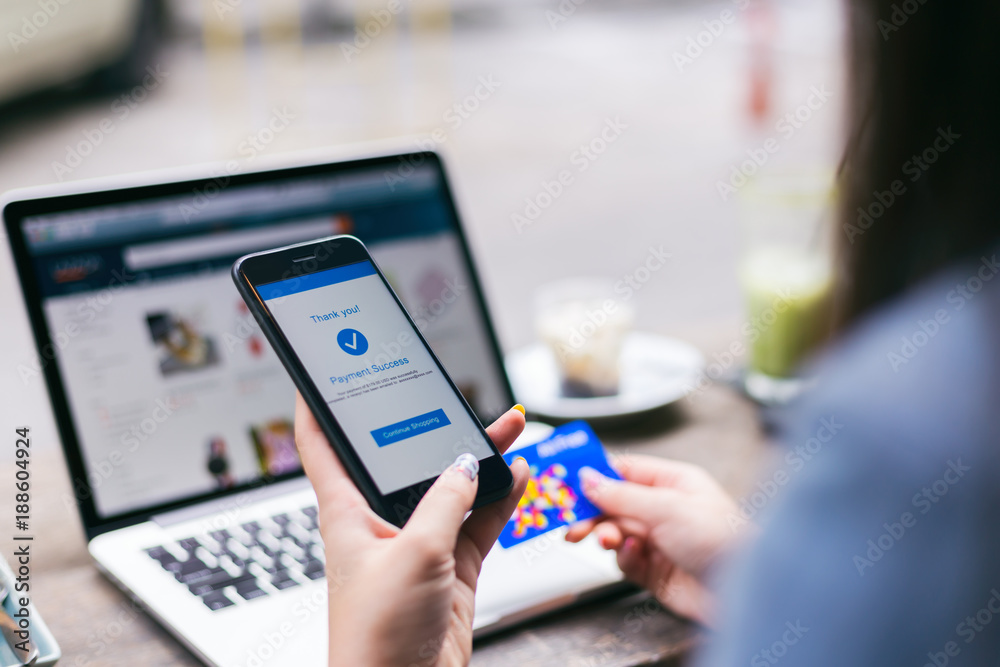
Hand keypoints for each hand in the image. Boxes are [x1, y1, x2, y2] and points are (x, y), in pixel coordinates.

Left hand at [294, 393, 529, 666]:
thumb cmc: (378, 635)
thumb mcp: (414, 553)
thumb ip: (446, 501)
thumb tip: (468, 465)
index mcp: (346, 511)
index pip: (322, 444)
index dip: (319, 404)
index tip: (323, 371)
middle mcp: (380, 521)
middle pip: (406, 460)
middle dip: (433, 427)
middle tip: (460, 398)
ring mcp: (417, 542)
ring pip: (450, 487)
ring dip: (479, 461)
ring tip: (509, 430)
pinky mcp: (449, 566)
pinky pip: (477, 520)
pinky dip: (498, 499)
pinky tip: (516, 477)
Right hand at [565, 455, 749, 626]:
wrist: (740, 591)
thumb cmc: (720, 538)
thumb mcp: (665, 507)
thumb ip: (621, 495)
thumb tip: (588, 478)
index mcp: (673, 483)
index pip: (625, 471)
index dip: (596, 477)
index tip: (569, 483)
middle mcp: (665, 510)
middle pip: (614, 505)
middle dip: (593, 513)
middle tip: (573, 524)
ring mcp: (660, 540)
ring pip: (616, 533)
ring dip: (607, 536)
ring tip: (607, 540)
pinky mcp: (655, 570)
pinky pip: (626, 560)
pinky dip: (626, 559)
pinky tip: (638, 557)